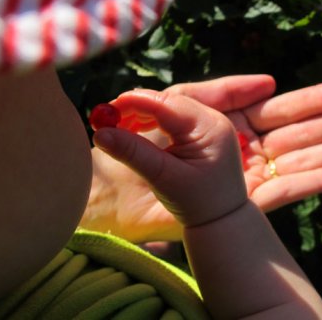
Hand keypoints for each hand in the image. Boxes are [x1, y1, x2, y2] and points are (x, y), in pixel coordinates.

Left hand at [79, 75, 321, 241]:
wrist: (119, 191)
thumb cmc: (141, 141)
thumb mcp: (179, 104)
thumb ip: (215, 90)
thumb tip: (268, 80)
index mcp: (231, 120)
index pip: (279, 107)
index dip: (313, 99)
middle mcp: (247, 146)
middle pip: (302, 128)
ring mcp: (250, 174)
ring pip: (305, 156)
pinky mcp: (248, 200)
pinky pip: (290, 189)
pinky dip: (319, 181)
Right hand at [92, 89, 247, 227]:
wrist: (222, 220)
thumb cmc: (196, 204)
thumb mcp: (163, 177)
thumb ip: (132, 153)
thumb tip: (100, 134)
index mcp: (208, 128)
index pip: (166, 103)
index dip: (134, 102)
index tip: (106, 109)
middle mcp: (213, 119)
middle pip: (167, 101)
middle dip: (135, 107)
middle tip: (106, 119)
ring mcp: (210, 123)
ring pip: (169, 106)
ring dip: (142, 114)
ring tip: (117, 127)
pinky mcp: (203, 130)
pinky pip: (174, 116)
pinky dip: (153, 121)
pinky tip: (135, 130)